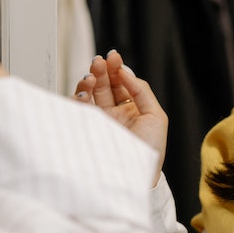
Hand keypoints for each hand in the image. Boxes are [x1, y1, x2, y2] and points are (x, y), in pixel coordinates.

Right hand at [73, 50, 167, 183]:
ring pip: (89, 95)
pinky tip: (83, 93)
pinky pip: (77, 110)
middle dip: (100, 71)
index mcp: (132, 110)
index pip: (120, 83)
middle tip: (99, 62)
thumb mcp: (156, 116)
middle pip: (103, 85)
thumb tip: (125, 71)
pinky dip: (77, 98)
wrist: (135, 176)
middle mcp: (114, 114)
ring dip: (88, 82)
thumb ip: (141, 90)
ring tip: (90, 76)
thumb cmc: (149, 152)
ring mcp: (100, 122)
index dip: (116, 68)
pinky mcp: (87, 129)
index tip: (113, 57)